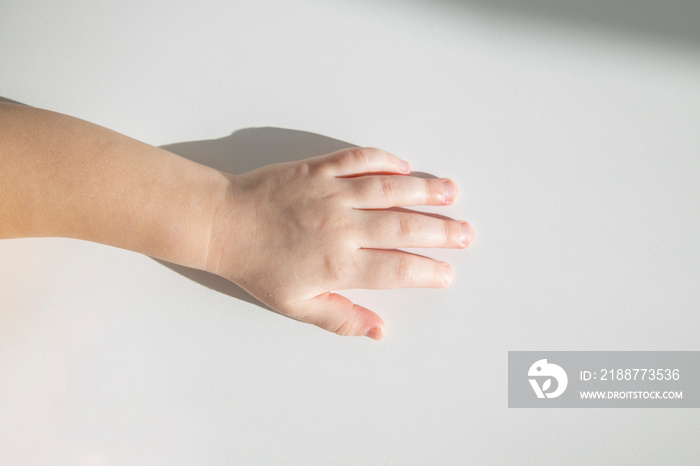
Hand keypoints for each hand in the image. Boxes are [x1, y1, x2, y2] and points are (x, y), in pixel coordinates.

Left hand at [206, 147, 473, 339]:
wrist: (223, 223)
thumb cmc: (257, 266)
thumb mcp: (296, 305)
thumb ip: (340, 318)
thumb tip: (379, 330)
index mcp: (338, 265)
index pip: (396, 270)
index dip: (426, 272)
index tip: (446, 272)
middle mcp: (342, 227)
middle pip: (405, 228)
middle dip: (441, 232)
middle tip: (466, 233)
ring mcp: (332, 193)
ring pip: (391, 191)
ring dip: (426, 191)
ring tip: (452, 193)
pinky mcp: (320, 168)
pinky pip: (361, 160)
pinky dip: (385, 161)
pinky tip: (405, 166)